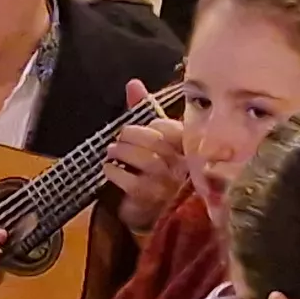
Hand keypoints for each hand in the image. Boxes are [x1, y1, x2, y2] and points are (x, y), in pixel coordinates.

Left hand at [105, 81, 191, 233]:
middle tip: (120, 139)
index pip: (167, 127)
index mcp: (188, 148)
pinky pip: (125, 178)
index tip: (145, 130)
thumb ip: (145, 110)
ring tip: (113, 152)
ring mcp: (165, 183)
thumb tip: (133, 84)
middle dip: (130, 135)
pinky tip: (110, 169)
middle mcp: (181, 166)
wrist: (162, 214)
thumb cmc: (160, 171)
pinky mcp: (147, 198)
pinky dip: (112, 170)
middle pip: (152, 140)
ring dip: (120, 151)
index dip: (150, 125)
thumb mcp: (158, 140)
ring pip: (140, 157)